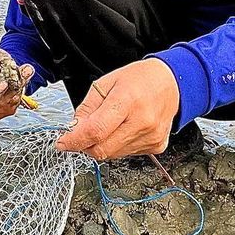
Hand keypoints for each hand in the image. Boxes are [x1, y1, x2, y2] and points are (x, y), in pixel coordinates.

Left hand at [55, 59, 179, 160]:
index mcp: (127, 100)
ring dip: (102, 144)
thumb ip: (87, 108)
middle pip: (102, 148)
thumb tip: (73, 129)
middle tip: (81, 133)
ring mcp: (151, 136)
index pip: (95, 131)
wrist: (172, 83)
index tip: (62, 142)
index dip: (74, 140)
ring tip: (108, 125)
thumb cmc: (140, 79)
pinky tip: (123, 129)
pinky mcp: (156, 145)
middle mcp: (142, 121)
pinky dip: (117, 145)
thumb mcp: (106, 83)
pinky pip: (126, 154)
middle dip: (85, 144)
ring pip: (112, 154)